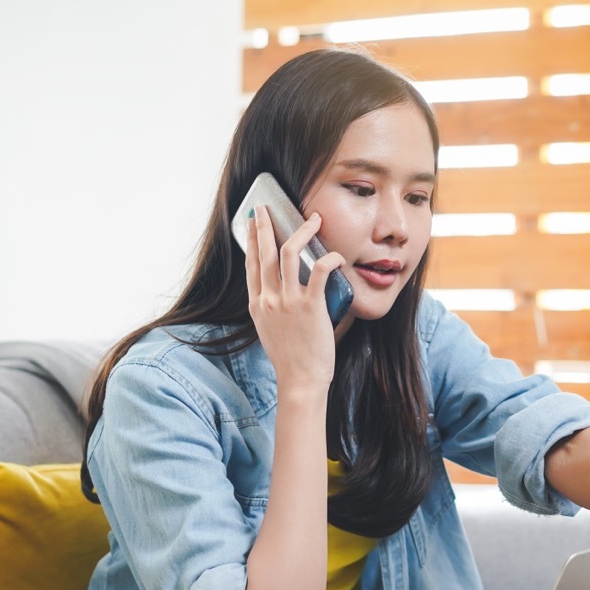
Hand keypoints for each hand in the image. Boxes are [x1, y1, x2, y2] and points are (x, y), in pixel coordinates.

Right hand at [244, 205, 345, 390]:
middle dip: (264, 225)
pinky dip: (330, 259)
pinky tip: (337, 256)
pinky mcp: (310, 306)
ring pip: (288, 253)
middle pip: (263, 252)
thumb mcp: (272, 332)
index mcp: (258, 306)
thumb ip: (276, 311)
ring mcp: (287, 301)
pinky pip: (320, 271)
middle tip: (266, 208)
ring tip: (313, 220)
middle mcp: (269, 299)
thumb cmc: (292, 361)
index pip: (251, 265)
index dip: (251, 241)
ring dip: (301, 232)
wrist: (300, 381)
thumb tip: (291, 296)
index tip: (253, 224)